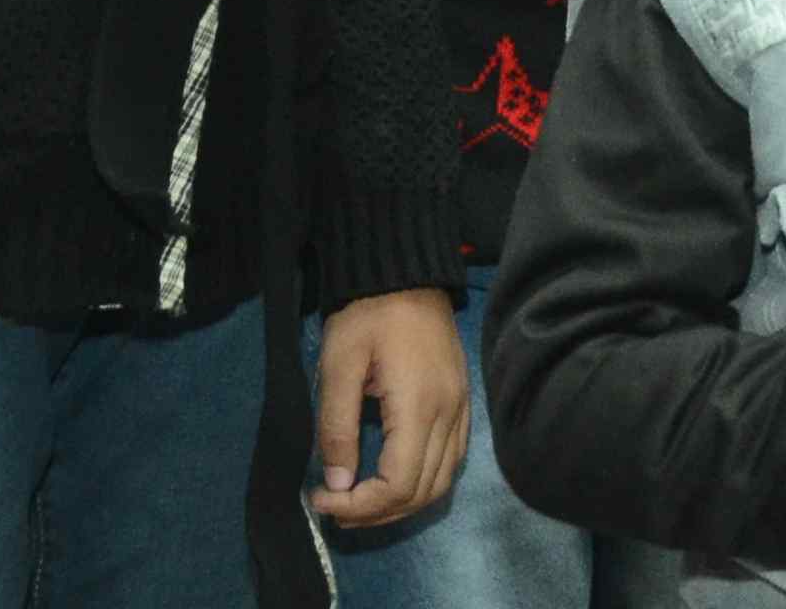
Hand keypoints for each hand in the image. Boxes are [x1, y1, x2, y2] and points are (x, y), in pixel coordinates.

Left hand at [307, 289, 468, 524]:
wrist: (406, 273)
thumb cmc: (367, 315)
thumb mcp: (338, 366)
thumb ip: (336, 426)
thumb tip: (338, 482)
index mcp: (419, 405)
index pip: (398, 483)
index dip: (360, 505)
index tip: (322, 496)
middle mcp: (449, 412)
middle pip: (422, 491)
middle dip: (376, 512)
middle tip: (335, 505)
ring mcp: (461, 408)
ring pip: (441, 481)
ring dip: (401, 504)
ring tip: (360, 501)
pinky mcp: (462, 401)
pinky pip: (452, 460)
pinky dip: (423, 483)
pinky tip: (392, 479)